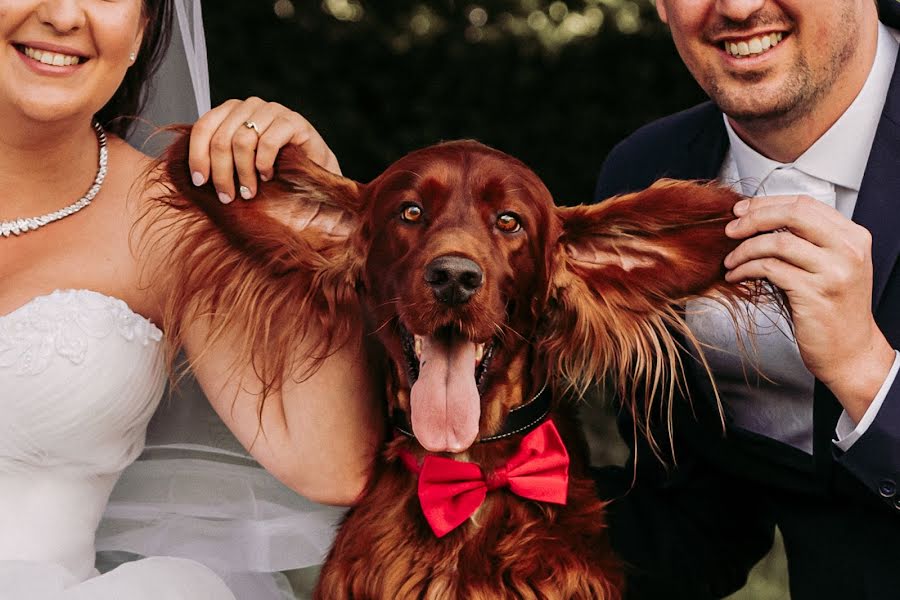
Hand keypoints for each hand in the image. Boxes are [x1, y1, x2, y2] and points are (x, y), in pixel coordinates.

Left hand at [188, 97, 340, 202]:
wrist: (314, 171)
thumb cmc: (274, 170)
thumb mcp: (240, 165)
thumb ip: (218, 160)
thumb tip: (191, 177)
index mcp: (230, 112)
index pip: (203, 128)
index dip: (197, 156)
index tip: (199, 182)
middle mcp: (249, 106)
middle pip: (221, 139)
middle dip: (221, 173)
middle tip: (227, 197)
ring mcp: (271, 110)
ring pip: (242, 141)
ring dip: (243, 173)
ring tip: (249, 192)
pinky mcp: (292, 121)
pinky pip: (268, 143)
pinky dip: (264, 165)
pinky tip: (268, 177)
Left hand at [723, 194, 894, 421]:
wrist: (850, 351)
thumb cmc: (833, 309)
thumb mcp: (829, 266)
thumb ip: (806, 241)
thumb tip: (758, 220)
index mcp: (853, 236)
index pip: (805, 204)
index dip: (767, 203)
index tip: (742, 209)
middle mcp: (848, 249)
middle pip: (793, 214)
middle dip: (754, 218)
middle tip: (730, 229)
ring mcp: (833, 271)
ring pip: (778, 242)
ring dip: (745, 249)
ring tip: (730, 260)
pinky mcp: (814, 293)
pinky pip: (770, 269)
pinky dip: (746, 269)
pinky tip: (736, 275)